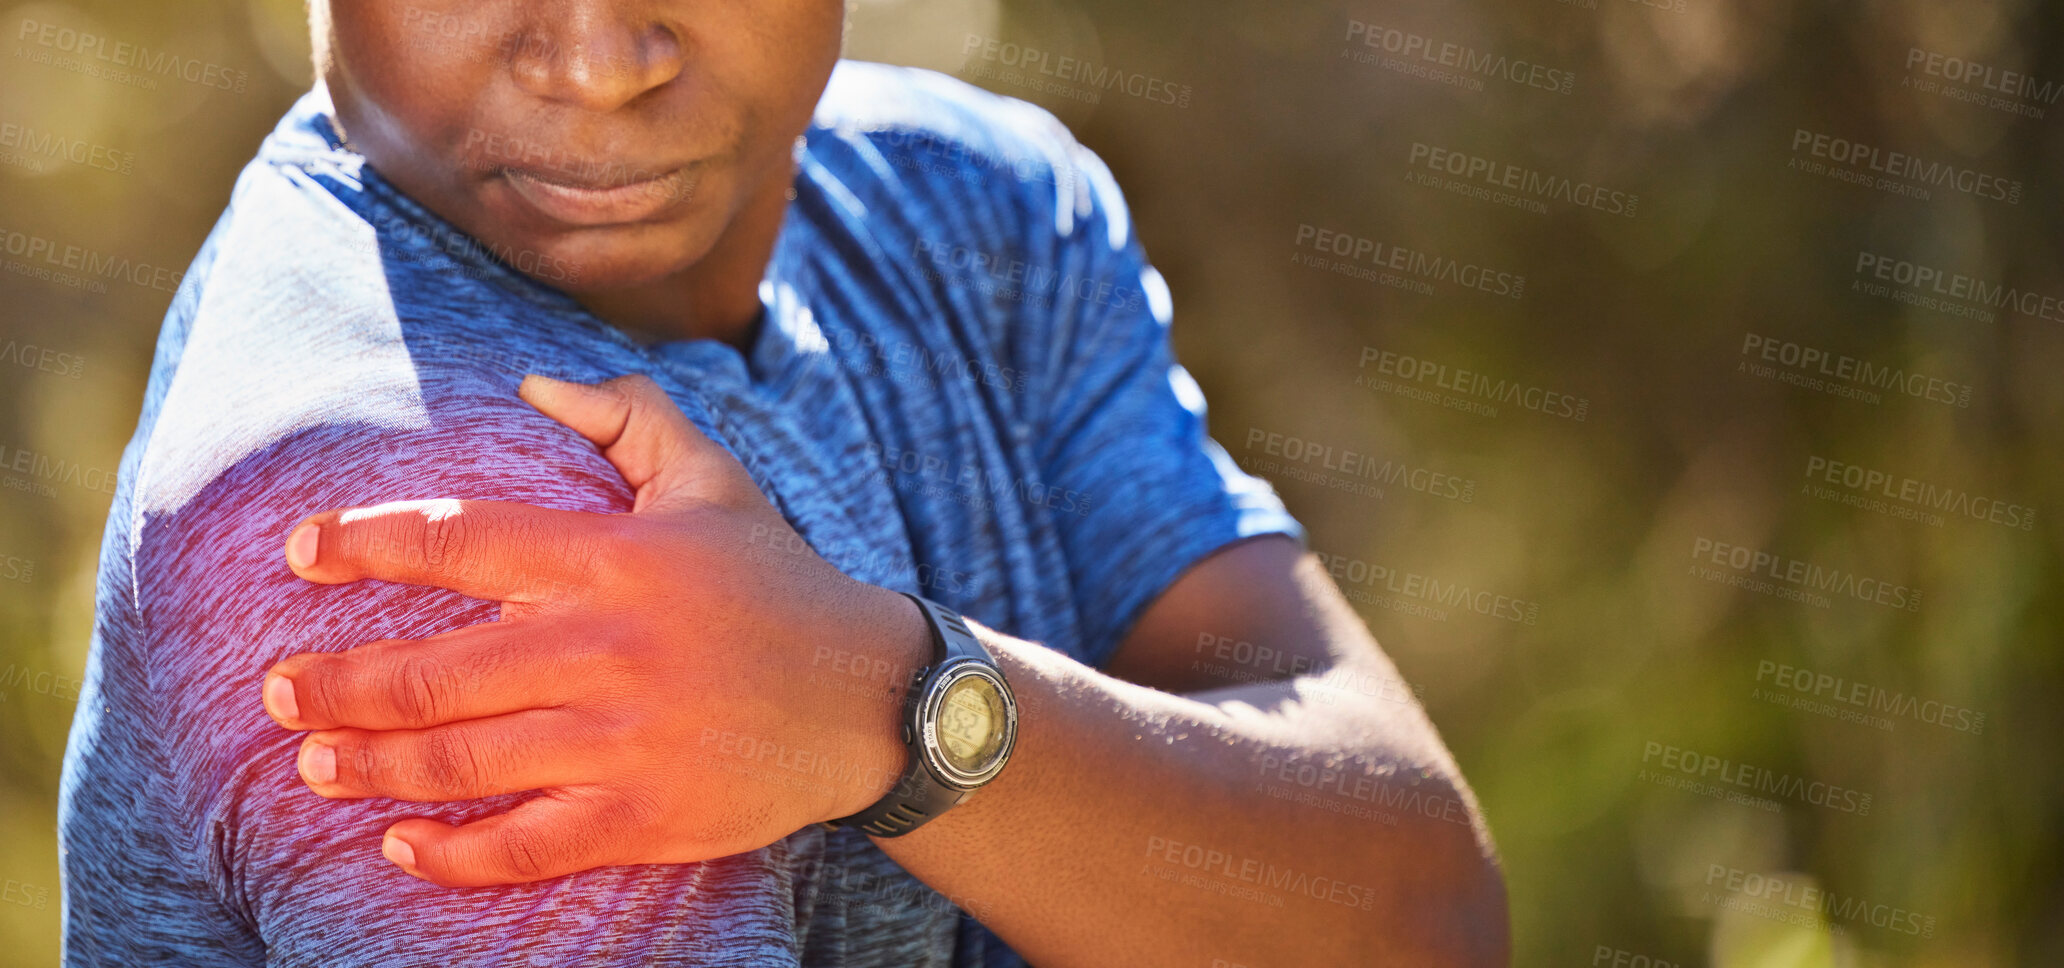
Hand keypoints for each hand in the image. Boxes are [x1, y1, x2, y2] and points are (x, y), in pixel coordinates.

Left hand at [261, 375, 927, 886]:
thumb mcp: (717, 480)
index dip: (364, 543)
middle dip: (338, 683)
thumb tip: (534, 384)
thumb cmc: (780, 582)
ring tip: (315, 761)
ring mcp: (625, 741)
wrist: (874, 699)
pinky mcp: (646, 818)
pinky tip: (403, 845)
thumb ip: (630, 417)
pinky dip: (450, 852)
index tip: (299, 552)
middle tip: (281, 686)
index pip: (460, 541)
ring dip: (371, 765)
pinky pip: (522, 845)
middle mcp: (610, 648)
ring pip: (462, 761)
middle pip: (435, 671)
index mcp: (617, 559)